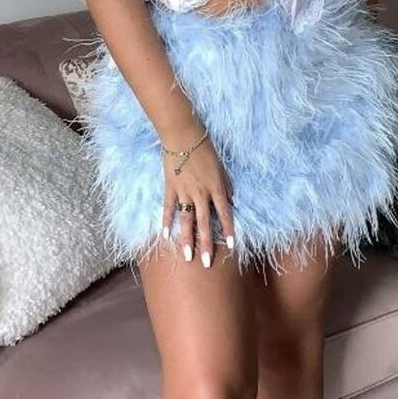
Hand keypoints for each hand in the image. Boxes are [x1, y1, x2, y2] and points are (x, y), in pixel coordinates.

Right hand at [161, 137, 235, 267]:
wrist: (183, 136)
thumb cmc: (205, 148)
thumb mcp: (222, 167)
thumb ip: (226, 185)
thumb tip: (231, 201)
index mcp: (216, 188)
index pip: (225, 214)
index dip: (229, 230)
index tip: (232, 246)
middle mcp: (201, 194)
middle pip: (205, 223)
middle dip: (206, 244)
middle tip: (205, 263)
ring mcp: (184, 192)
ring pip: (186, 220)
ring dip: (186, 239)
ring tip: (187, 255)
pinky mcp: (170, 188)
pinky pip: (169, 208)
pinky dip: (167, 222)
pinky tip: (166, 236)